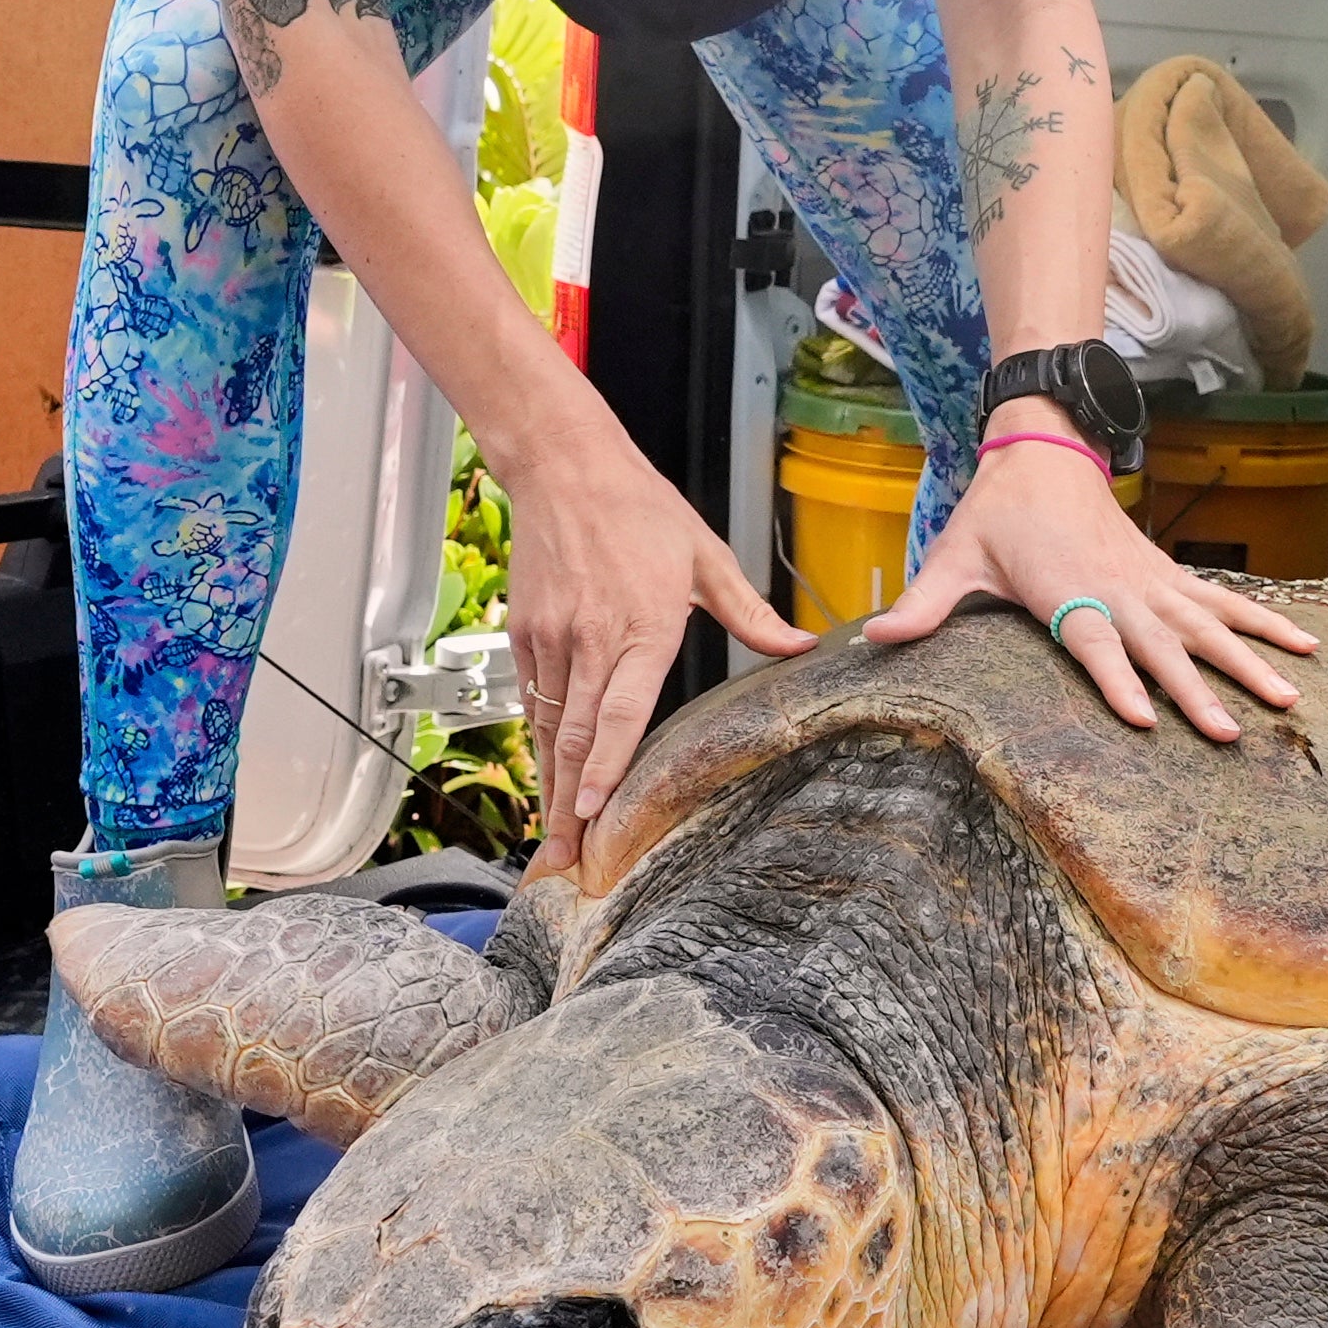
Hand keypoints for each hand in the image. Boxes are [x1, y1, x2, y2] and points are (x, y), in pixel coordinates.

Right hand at [509, 424, 809, 881]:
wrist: (565, 468)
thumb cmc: (639, 509)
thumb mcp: (706, 558)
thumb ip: (751, 614)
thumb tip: (802, 647)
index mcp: (642, 624)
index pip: (618, 708)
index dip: (605, 764)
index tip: (595, 810)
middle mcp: (590, 638)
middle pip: (574, 737)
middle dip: (569, 804)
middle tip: (567, 859)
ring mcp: (551, 639)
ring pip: (547, 727)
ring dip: (550, 786)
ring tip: (553, 840)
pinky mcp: (525, 634)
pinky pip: (531, 701)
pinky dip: (538, 745)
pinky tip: (547, 780)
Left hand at [866, 429, 1317, 735]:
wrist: (1042, 449)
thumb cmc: (997, 513)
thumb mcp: (955, 556)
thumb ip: (922, 605)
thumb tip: (874, 640)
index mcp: (1068, 591)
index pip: (1095, 643)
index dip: (1118, 681)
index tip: (1147, 720)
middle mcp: (1118, 589)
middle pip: (1164, 646)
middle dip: (1198, 690)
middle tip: (1231, 734)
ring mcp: (1151, 581)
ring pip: (1208, 626)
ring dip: (1250, 662)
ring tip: (1290, 699)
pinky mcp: (1168, 575)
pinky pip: (1224, 603)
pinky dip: (1264, 623)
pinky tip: (1304, 646)